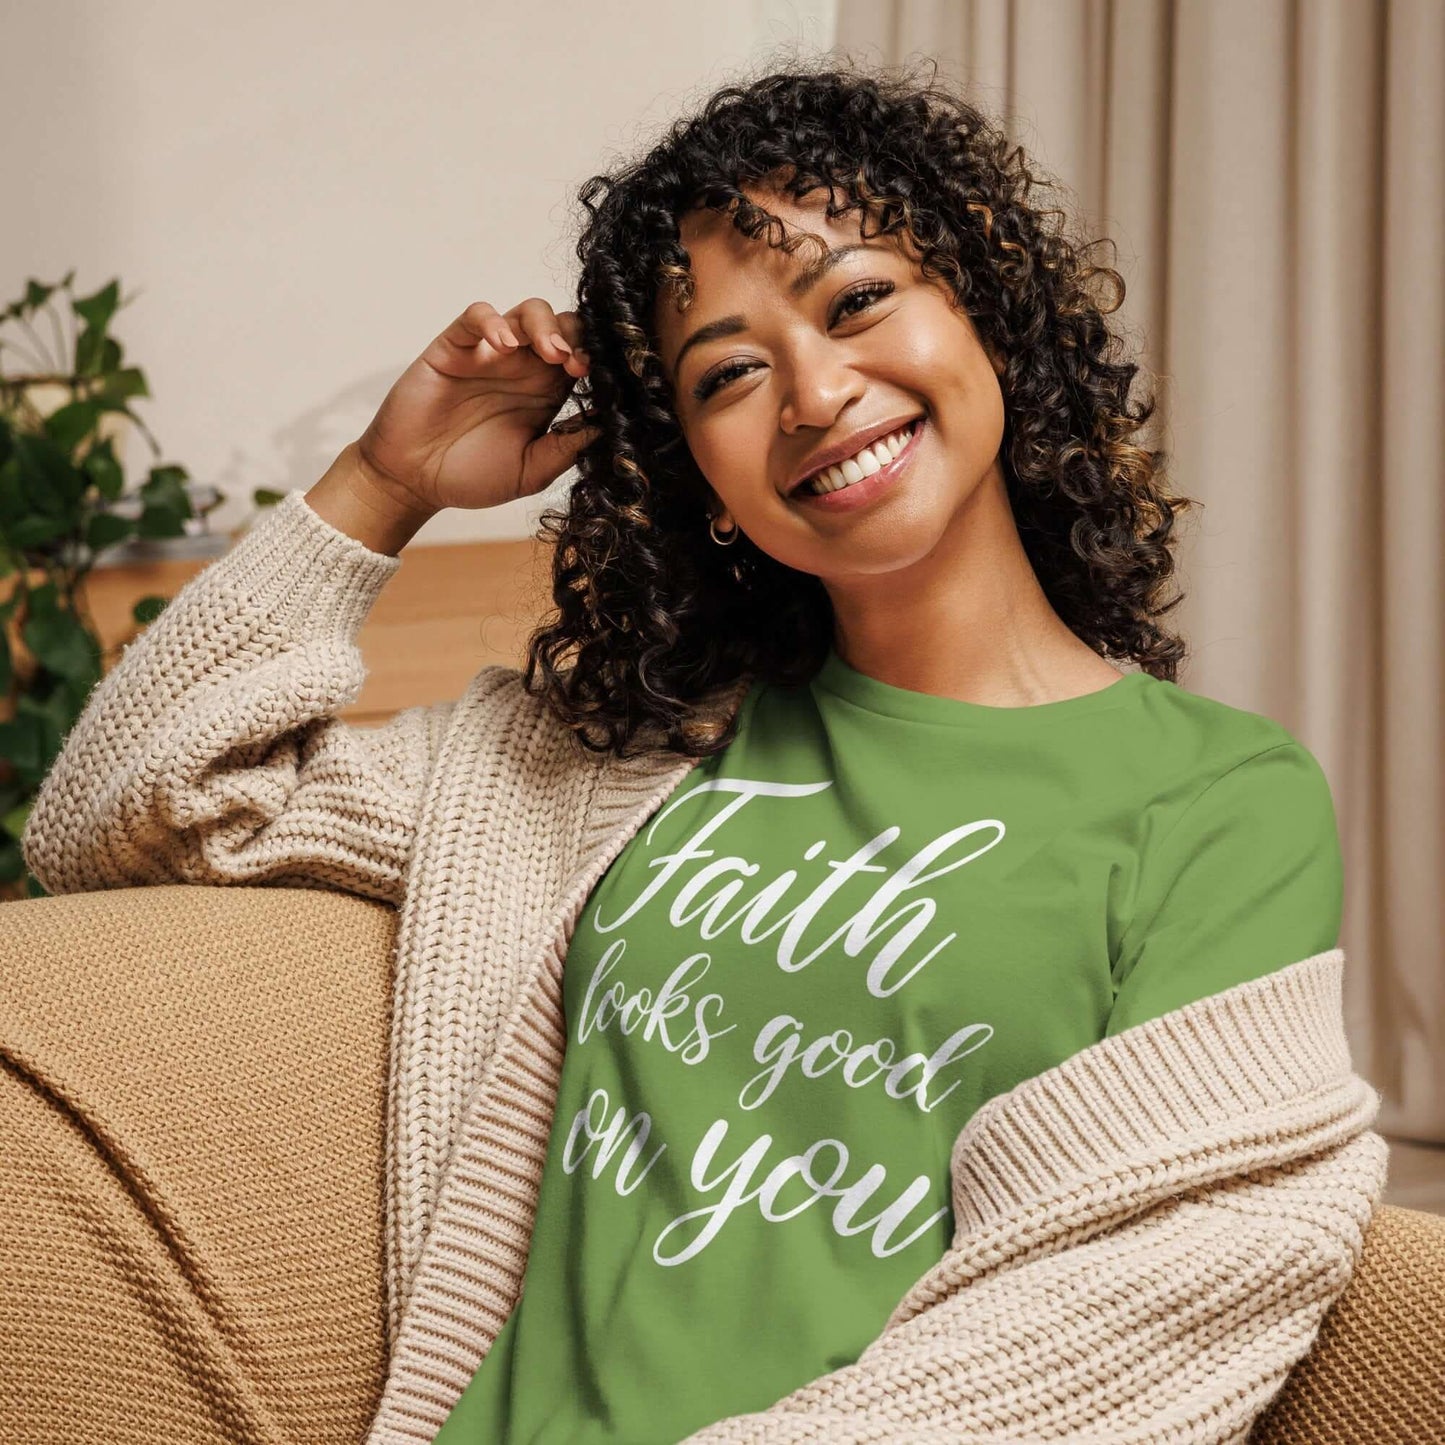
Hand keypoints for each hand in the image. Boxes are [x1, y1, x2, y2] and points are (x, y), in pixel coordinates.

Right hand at [353, 299, 600, 512]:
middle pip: (563, 326)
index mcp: (546, 394)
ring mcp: (490, 354)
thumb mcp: (530, 472)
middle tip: (577, 365)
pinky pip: (476, 316)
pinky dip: (493, 321)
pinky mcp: (455, 347)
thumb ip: (565, 449)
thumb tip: (607, 427)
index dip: (596, 361)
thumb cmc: (471, 477)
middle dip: (577, 337)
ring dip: (545, 325)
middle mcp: (523, 368)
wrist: (414, 481)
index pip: (583, 358)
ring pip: (527, 312)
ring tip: (551, 353)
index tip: (603, 380)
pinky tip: (502, 345)